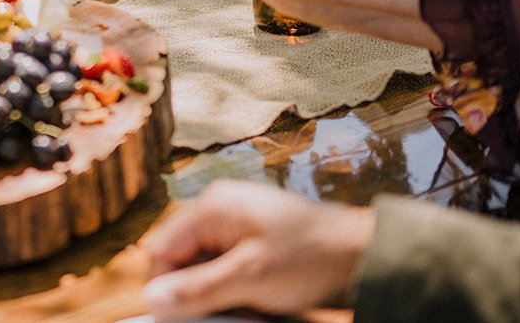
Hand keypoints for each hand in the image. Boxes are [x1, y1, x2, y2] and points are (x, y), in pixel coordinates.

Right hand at [142, 180, 374, 320]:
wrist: (368, 254)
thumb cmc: (310, 259)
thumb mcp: (250, 279)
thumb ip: (198, 289)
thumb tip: (152, 300)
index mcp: (213, 208)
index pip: (164, 249)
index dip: (165, 287)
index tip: (180, 319)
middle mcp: (221, 209)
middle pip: (184, 257)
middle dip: (196, 292)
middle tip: (220, 317)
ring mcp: (240, 222)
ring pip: (207, 266)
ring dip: (219, 294)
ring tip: (246, 311)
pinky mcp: (258, 239)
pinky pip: (230, 267)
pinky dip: (237, 289)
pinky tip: (258, 304)